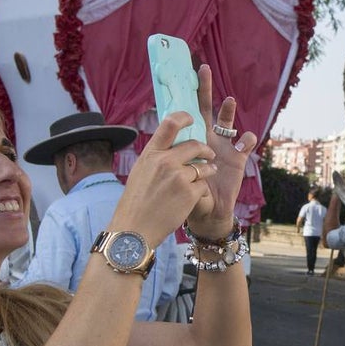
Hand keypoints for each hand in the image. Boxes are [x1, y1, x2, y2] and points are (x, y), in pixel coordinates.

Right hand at [114, 114, 216, 246]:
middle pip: (195, 145)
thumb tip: (171, 144)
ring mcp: (179, 177)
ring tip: (205, 175)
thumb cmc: (136, 201)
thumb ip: (157, 156)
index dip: (184, 117)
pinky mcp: (190, 193)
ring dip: (208, 170)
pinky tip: (194, 197)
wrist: (135, 228)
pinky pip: (204, 185)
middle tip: (209, 155)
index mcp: (151, 153)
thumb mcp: (141, 171)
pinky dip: (202, 190)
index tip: (192, 118)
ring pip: (204, 166)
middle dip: (206, 150)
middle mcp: (165, 161)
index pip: (170, 123)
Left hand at [187, 64, 256, 237]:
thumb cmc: (187, 196)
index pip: (185, 115)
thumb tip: (163, 160)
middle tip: (202, 69)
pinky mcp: (238, 158)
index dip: (182, 98)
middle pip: (206, 109)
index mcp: (190, 141)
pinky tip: (245, 140)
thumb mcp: (176, 179)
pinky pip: (246, 143)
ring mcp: (224, 146)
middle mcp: (207, 139)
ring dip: (228, 110)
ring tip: (228, 101)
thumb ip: (174, 168)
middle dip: (204, 89)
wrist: (207, 213)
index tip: (177, 80)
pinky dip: (247, 139)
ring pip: (227, 122)